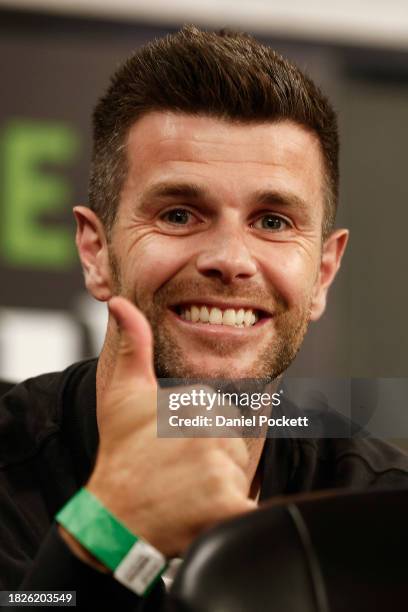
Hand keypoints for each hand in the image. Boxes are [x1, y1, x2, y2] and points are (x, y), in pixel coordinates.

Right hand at [85, 296, 254, 557]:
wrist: (114, 515)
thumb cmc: (121, 452)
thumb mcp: (123, 393)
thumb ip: (133, 345)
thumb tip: (121, 303)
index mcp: (196, 401)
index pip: (218, 416)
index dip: (196, 433)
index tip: (171, 445)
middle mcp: (212, 432)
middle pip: (233, 445)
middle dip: (212, 459)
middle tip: (177, 471)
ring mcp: (221, 470)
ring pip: (239, 474)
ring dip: (219, 486)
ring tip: (184, 491)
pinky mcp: (228, 506)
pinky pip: (249, 507)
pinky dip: (236, 512)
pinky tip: (207, 513)